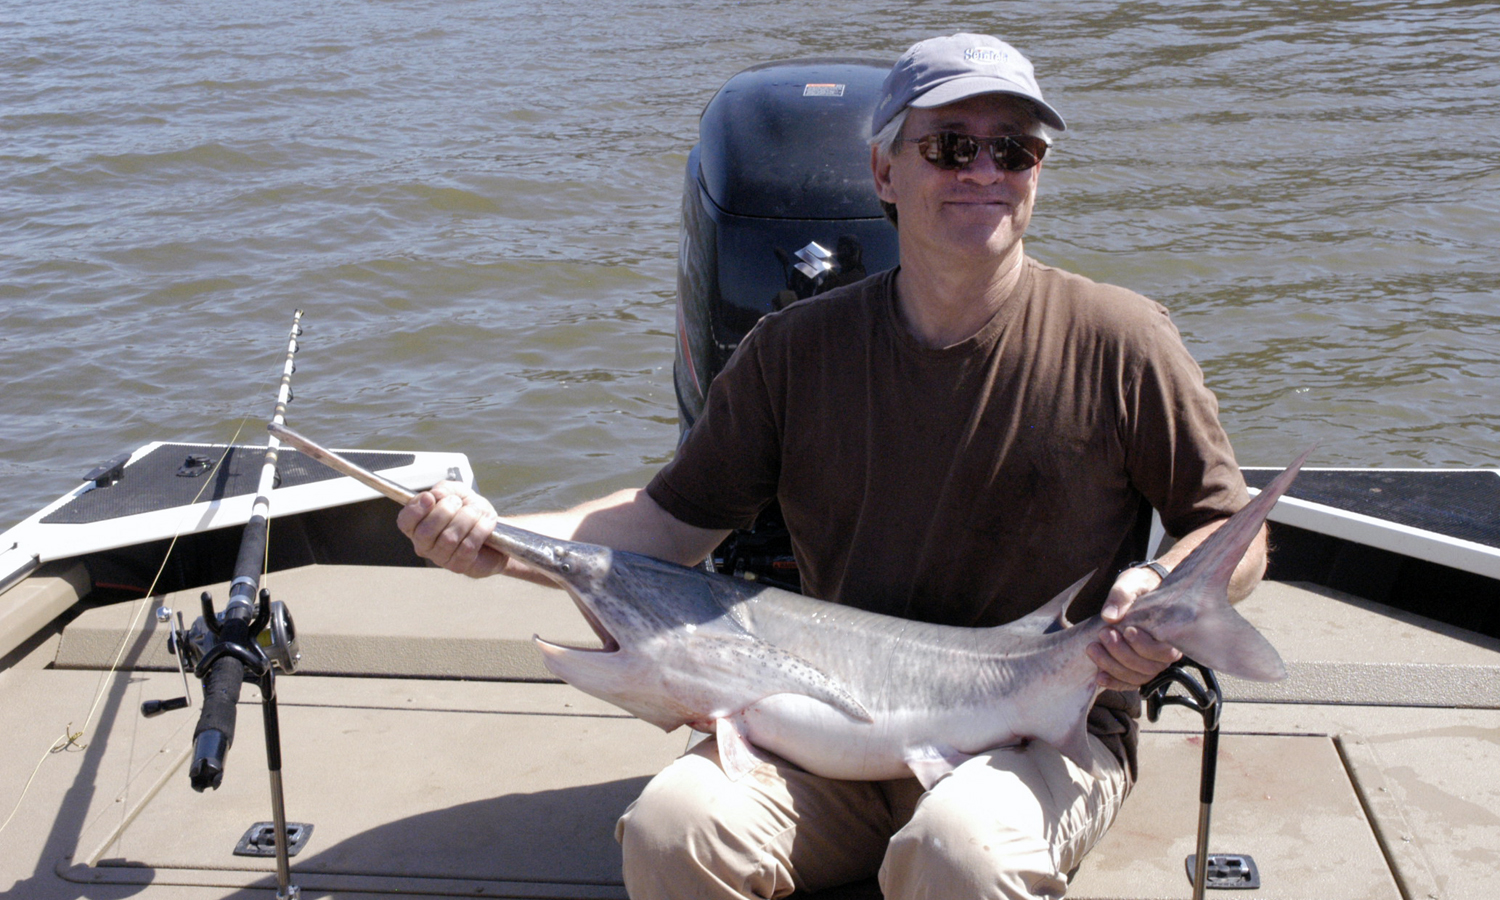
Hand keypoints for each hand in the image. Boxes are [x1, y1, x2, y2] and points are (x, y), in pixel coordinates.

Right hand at [395, 481, 508, 577]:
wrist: (496, 533)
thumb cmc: (470, 513)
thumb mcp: (458, 492)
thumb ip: (444, 489)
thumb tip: (436, 495)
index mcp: (418, 525)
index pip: (405, 521)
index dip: (415, 510)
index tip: (430, 498)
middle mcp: (424, 544)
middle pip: (425, 532)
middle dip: (444, 511)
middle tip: (458, 502)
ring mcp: (440, 558)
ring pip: (448, 539)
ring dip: (465, 519)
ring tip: (475, 511)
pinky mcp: (458, 566)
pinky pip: (467, 546)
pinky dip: (479, 530)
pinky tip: (485, 524)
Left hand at [1086, 567, 1181, 690]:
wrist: (1138, 591)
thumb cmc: (1139, 586)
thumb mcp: (1131, 582)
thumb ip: (1121, 596)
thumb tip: (1109, 616)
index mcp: (1171, 633)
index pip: (1164, 652)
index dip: (1144, 646)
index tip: (1126, 630)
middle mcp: (1164, 652)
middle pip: (1148, 667)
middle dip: (1121, 653)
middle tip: (1103, 633)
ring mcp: (1150, 662)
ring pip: (1136, 677)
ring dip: (1112, 666)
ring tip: (1092, 648)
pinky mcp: (1136, 667)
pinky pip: (1128, 683)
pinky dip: (1113, 682)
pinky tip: (1098, 676)